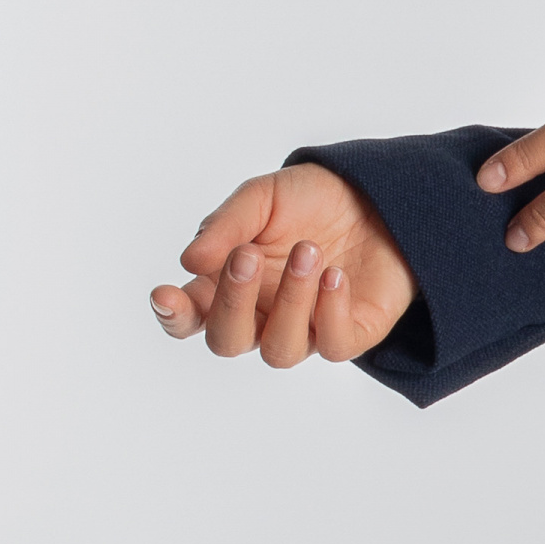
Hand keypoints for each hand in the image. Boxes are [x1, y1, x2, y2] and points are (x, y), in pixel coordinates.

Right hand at [150, 164, 416, 365]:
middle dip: (232, 301)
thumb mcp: (265, 197)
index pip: (190, 316)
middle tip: (248, 254)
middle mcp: (263, 315)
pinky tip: (336, 275)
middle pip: (227, 341)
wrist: (380, 194)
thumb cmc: (312, 200)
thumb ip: (226, 225)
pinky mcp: (350, 333)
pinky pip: (332, 345)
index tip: (164, 293)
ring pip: (279, 349)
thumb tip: (189, 261)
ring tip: (310, 251)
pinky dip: (330, 312)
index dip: (172, 314)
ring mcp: (305, 329)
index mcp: (229, 285)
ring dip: (290, 301)